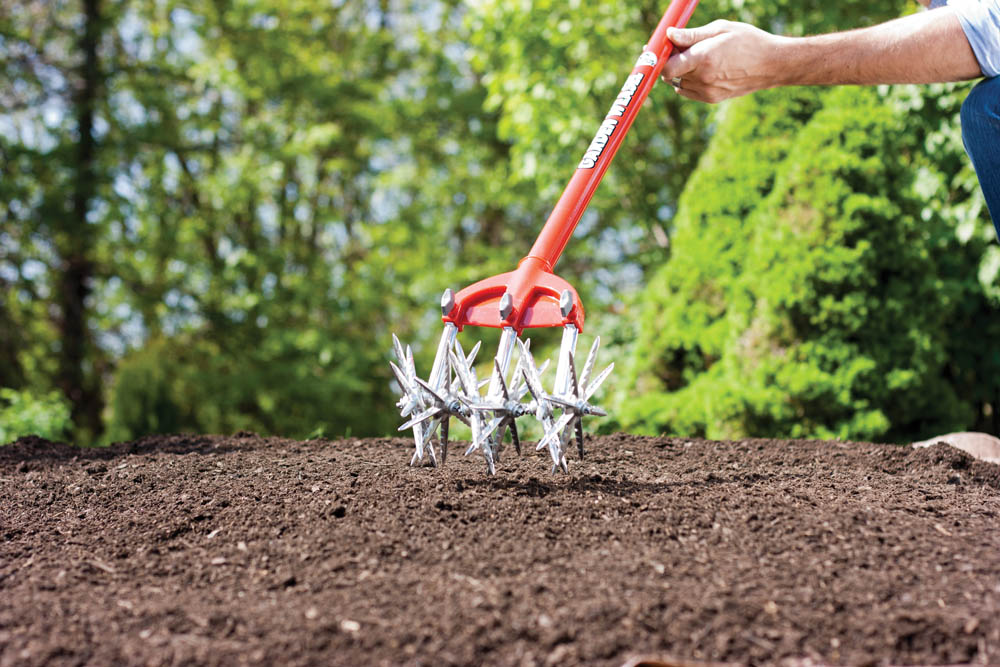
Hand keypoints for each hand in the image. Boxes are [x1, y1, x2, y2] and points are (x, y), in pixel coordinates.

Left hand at [660, 20, 787, 102]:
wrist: (771, 65)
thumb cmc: (747, 40)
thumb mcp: (720, 29)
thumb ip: (691, 35)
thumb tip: (669, 35)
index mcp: (703, 58)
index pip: (667, 67)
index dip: (660, 58)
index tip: (658, 49)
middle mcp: (702, 78)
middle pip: (670, 75)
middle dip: (669, 62)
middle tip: (676, 48)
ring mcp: (706, 92)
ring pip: (678, 83)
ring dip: (679, 72)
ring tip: (697, 57)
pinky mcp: (711, 99)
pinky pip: (688, 91)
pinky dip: (688, 81)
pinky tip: (703, 69)